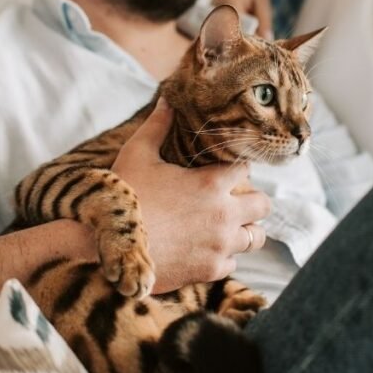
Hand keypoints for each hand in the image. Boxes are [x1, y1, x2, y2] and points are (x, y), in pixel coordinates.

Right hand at [112, 98, 270, 292]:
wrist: (108, 246)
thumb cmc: (123, 195)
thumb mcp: (137, 153)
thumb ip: (157, 125)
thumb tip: (167, 101)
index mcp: (212, 182)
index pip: (246, 168)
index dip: (236, 168)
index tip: (225, 172)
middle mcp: (224, 214)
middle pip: (264, 205)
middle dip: (252, 201)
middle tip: (233, 201)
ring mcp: (220, 245)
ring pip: (256, 238)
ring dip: (243, 231)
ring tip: (224, 228)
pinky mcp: (209, 271)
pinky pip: (232, 264)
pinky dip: (222, 257)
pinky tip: (204, 250)